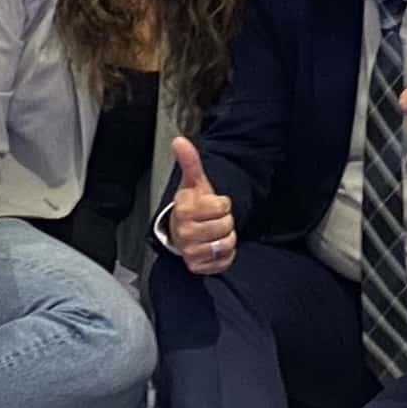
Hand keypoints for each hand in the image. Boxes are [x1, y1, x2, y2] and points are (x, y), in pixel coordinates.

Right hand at [160, 134, 237, 275]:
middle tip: (213, 219)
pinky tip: (214, 246)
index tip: (211, 204)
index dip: (222, 204)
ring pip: (227, 244)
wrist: (180, 231)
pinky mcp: (198, 267)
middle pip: (226, 226)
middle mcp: (185, 233)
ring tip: (214, 232)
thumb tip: (179, 140)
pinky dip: (225, 254)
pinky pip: (224, 261)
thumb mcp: (193, 183)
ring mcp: (190, 252)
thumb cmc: (191, 206)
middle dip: (225, 221)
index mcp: (184, 210)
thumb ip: (189, 161)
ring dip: (226, 237)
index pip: (223, 206)